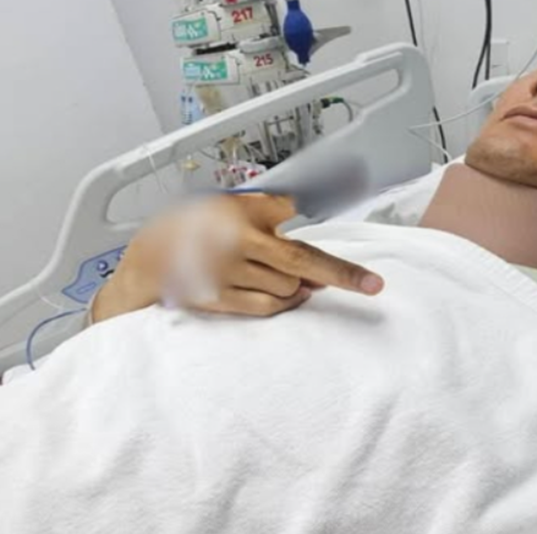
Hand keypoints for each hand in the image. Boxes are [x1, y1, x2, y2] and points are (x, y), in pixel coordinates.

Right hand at [91, 193, 383, 323]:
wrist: (142, 266)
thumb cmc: (181, 230)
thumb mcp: (217, 204)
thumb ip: (259, 211)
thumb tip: (295, 218)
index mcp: (235, 211)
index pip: (285, 210)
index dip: (306, 217)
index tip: (332, 222)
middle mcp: (236, 243)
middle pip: (301, 260)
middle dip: (342, 273)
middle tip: (374, 286)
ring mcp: (230, 275)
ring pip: (289, 288)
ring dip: (297, 285)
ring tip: (281, 276)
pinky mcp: (224, 301)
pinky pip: (270, 307)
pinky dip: (284, 302)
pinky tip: (284, 294)